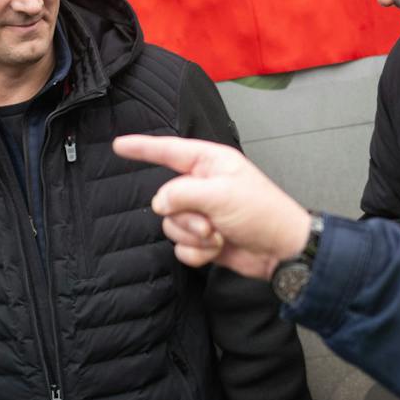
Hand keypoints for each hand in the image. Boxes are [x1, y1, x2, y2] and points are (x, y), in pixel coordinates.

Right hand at [111, 134, 310, 279]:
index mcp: (210, 164)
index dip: (142, 148)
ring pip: (171, 226)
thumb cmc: (262, 214)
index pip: (169, 151)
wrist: (280, 252)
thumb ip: (182, 193)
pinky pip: (181, 247)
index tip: (119, 145)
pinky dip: (197, 253)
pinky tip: (217, 250)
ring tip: (217, 237)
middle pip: (166, 199)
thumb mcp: (221, 194)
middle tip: (210, 224)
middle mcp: (203, 187)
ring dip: (193, 237)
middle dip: (185, 217)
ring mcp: (202, 214)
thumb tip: (159, 203)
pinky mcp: (203, 240)